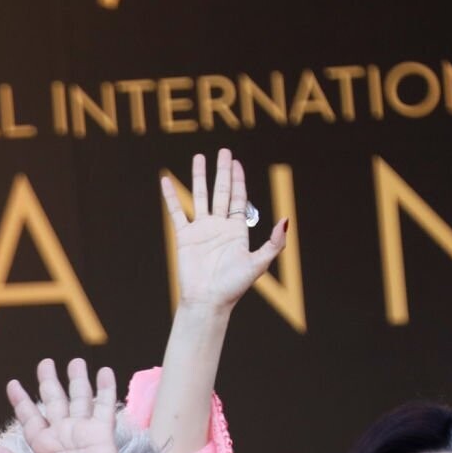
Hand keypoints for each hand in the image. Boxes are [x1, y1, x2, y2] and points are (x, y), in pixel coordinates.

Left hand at [0, 358, 127, 452]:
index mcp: (43, 446)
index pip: (30, 417)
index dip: (21, 401)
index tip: (13, 384)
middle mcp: (62, 435)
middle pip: (54, 400)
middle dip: (48, 382)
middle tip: (45, 363)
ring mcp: (82, 432)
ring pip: (79, 398)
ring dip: (77, 379)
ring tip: (75, 361)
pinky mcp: (102, 433)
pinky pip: (104, 406)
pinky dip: (105, 389)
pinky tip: (104, 372)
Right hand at [162, 149, 285, 313]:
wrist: (208, 301)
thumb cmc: (233, 287)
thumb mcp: (259, 263)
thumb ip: (274, 243)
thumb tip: (285, 220)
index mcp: (237, 230)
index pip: (237, 198)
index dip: (238, 180)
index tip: (236, 163)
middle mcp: (219, 227)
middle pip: (221, 192)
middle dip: (222, 171)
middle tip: (224, 151)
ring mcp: (200, 230)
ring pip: (199, 196)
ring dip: (199, 177)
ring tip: (199, 157)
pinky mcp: (184, 237)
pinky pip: (176, 212)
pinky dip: (171, 196)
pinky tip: (166, 181)